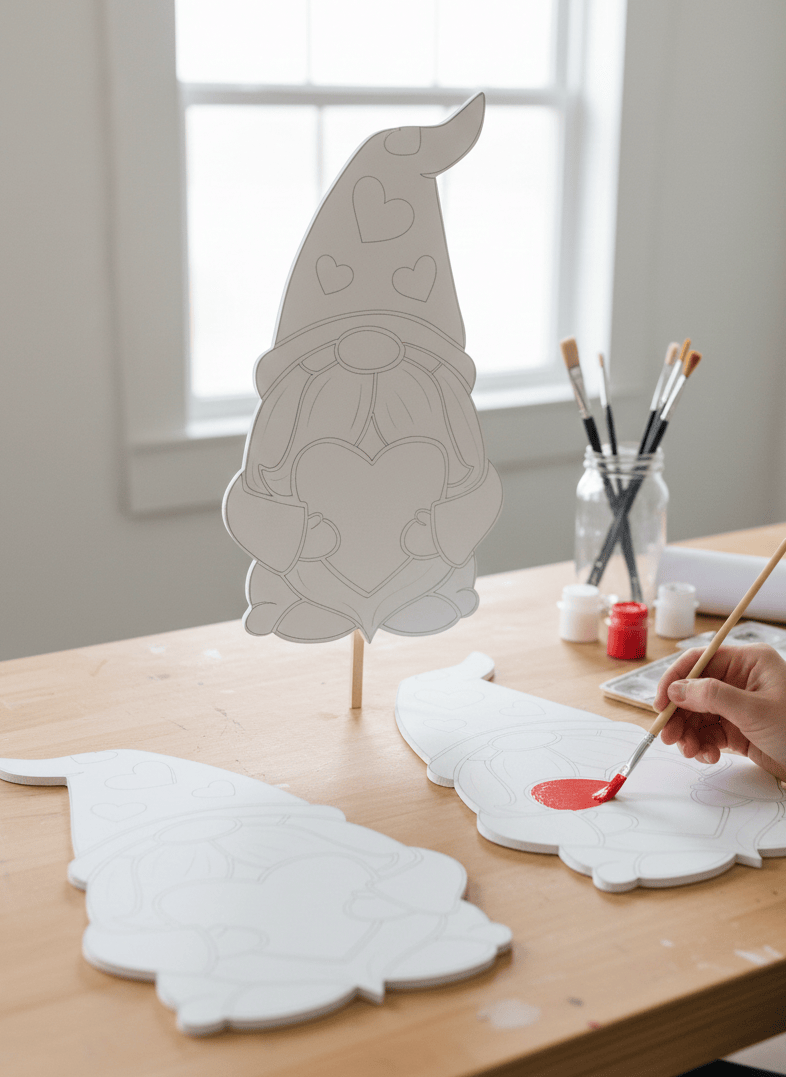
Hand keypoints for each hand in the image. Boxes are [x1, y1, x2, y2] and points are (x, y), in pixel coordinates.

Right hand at [653, 644, 785, 781]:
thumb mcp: (754, 711)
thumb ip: (712, 697)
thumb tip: (676, 689)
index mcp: (749, 662)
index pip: (699, 660)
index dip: (674, 680)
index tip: (659, 703)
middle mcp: (740, 679)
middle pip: (693, 689)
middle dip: (679, 714)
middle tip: (668, 736)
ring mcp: (738, 704)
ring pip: (697, 713)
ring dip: (688, 733)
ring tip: (691, 751)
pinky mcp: (738, 728)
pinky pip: (708, 732)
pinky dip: (702, 744)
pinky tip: (707, 755)